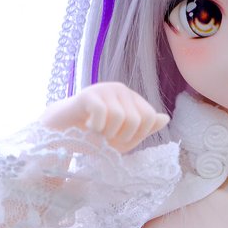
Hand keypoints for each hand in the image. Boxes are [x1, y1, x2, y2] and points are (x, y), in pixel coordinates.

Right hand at [39, 82, 169, 151]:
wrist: (63, 132)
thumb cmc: (94, 136)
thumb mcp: (124, 138)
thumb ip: (144, 129)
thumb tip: (165, 118)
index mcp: (132, 99)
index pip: (149, 117)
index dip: (137, 135)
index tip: (120, 139)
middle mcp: (121, 90)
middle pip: (135, 120)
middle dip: (120, 137)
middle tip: (105, 137)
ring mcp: (105, 89)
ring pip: (119, 117)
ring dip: (106, 133)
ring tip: (96, 132)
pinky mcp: (89, 93)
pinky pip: (102, 113)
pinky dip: (95, 127)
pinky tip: (87, 126)